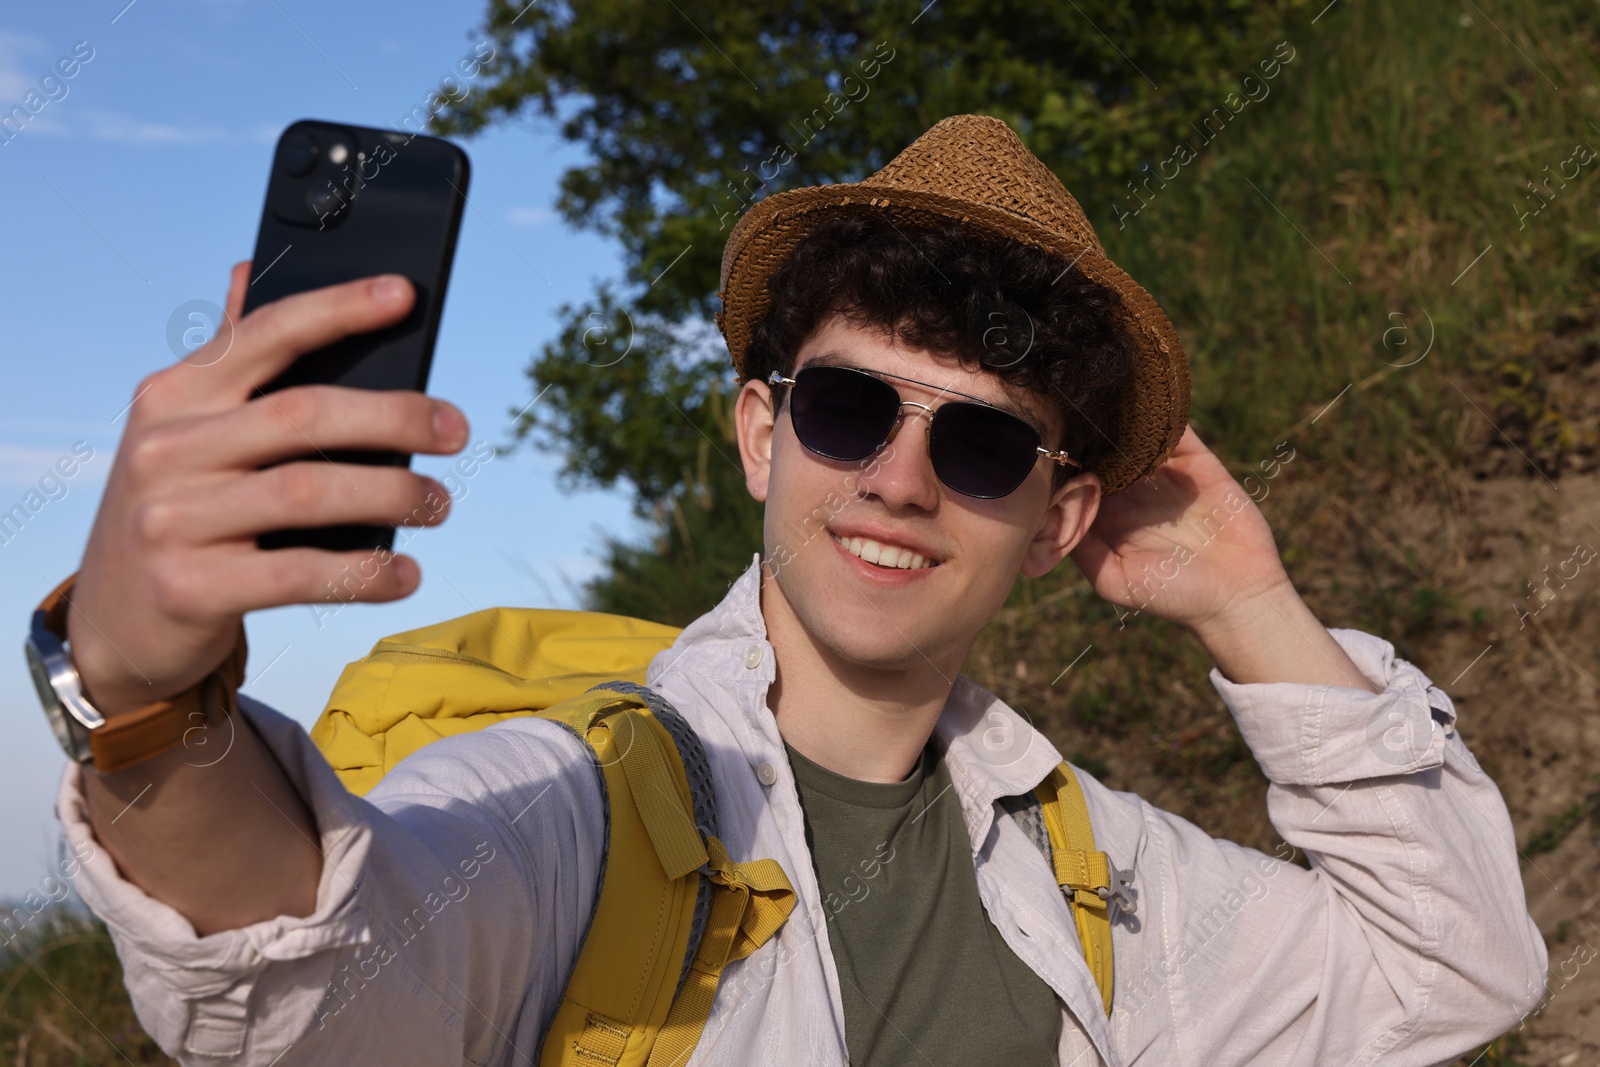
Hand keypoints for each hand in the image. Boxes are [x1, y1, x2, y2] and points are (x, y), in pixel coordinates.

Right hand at [66, 263, 469, 715]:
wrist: (114, 626)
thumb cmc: (180, 513)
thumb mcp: (188, 434)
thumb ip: (228, 362)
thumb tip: (249, 267)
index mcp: (173, 396)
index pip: (265, 334)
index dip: (338, 309)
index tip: (404, 295)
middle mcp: (166, 449)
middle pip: (305, 415)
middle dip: (395, 418)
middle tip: (456, 430)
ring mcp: (173, 520)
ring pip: (310, 492)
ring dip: (394, 495)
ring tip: (438, 503)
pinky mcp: (191, 589)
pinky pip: (301, 574)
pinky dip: (366, 573)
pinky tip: (404, 574)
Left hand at [1067, 424, 1290, 631]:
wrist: (1238, 595)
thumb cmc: (1172, 597)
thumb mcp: (1114, 580)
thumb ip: (1082, 548)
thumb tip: (1046, 517)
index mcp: (1109, 517)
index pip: (1081, 481)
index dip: (1067, 464)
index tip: (1049, 445)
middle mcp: (1134, 494)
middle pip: (1105, 454)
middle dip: (1090, 435)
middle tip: (1071, 410)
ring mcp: (1165, 477)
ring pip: (1138, 438)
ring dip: (1124, 421)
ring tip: (1105, 399)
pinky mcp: (1198, 465)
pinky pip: (1178, 434)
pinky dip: (1163, 417)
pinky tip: (1147, 402)